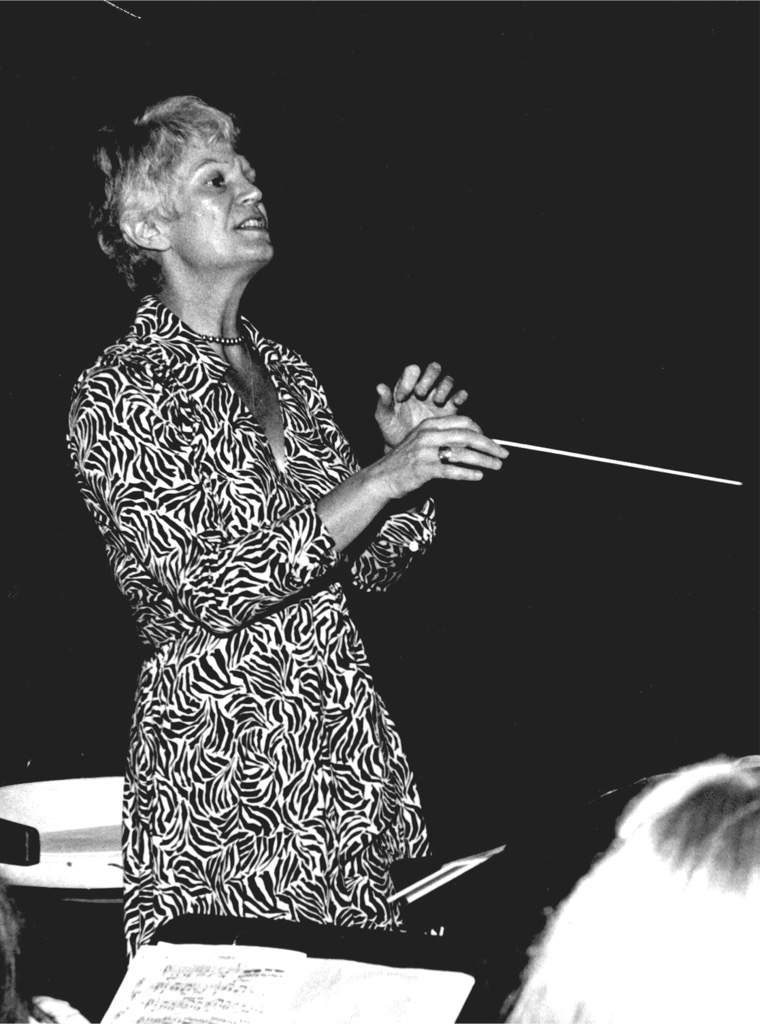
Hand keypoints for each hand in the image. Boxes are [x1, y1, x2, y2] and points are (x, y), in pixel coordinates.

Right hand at [368, 415, 508, 501]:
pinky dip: (467, 474)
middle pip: (467, 435)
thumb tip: (472, 442)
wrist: (381, 478)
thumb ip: (443, 439)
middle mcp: (428, 435)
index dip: (481, 431)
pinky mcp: (424, 470)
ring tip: (496, 466)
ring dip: (484, 460)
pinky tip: (478, 476)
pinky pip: (452, 470)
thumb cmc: (404, 461)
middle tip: (503, 453)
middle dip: (489, 444)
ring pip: (463, 453)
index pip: (463, 421)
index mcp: (429, 425)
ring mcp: (425, 452)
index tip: (491, 441)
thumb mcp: (421, 442)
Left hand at [375, 362, 469, 448]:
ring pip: (448, 380)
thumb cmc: (393, 432)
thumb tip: (380, 386)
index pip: (412, 371)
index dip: (408, 380)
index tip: (401, 398)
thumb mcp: (385, 418)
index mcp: (408, 385)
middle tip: (420, 394)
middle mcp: (425, 387)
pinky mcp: (451, 409)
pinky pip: (460, 396)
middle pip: (434, 369)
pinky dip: (460, 396)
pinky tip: (455, 403)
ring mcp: (439, 397)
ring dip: (443, 388)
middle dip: (428, 379)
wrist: (407, 451)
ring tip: (436, 402)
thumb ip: (383, 402)